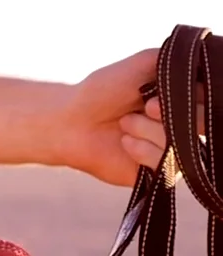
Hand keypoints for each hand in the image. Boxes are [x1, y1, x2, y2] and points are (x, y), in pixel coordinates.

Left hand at [55, 48, 206, 186]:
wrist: (70, 122)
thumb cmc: (104, 90)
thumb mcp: (144, 62)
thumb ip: (177, 59)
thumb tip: (204, 62)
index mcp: (183, 98)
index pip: (210, 99)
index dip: (192, 95)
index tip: (157, 94)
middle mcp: (182, 124)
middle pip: (205, 123)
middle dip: (173, 113)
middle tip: (146, 106)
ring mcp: (171, 150)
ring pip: (182, 143)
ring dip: (149, 129)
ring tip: (125, 123)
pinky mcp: (156, 172)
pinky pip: (166, 165)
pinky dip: (143, 150)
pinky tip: (124, 142)